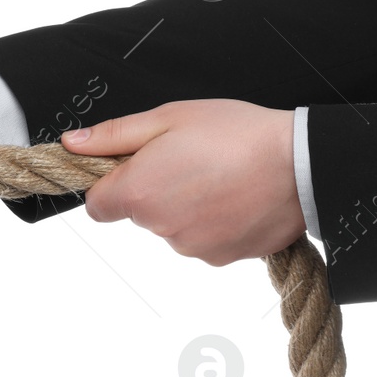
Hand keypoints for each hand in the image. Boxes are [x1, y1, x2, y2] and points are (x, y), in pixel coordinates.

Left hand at [60, 99, 304, 265]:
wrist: (305, 164)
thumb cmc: (237, 133)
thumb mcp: (168, 118)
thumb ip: (114, 135)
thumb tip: (72, 144)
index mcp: (137, 193)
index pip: (96, 205)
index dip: (112, 185)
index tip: (135, 168)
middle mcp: (159, 227)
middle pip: (137, 214)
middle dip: (153, 191)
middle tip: (190, 161)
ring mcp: (191, 247)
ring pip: (171, 229)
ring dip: (185, 208)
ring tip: (220, 177)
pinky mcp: (222, 258)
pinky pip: (203, 242)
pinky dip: (213, 224)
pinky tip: (236, 198)